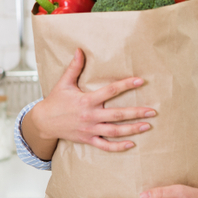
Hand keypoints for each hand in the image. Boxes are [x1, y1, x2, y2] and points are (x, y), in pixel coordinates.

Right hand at [25, 49, 156, 154]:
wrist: (44, 122)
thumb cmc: (55, 101)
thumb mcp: (64, 83)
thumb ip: (74, 67)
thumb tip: (79, 50)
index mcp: (86, 100)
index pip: (110, 91)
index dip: (126, 85)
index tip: (140, 81)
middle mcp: (90, 116)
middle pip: (117, 115)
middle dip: (136, 113)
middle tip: (152, 111)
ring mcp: (90, 129)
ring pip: (114, 131)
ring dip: (132, 129)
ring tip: (147, 126)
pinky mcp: (88, 139)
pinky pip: (105, 145)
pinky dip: (118, 147)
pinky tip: (131, 144)